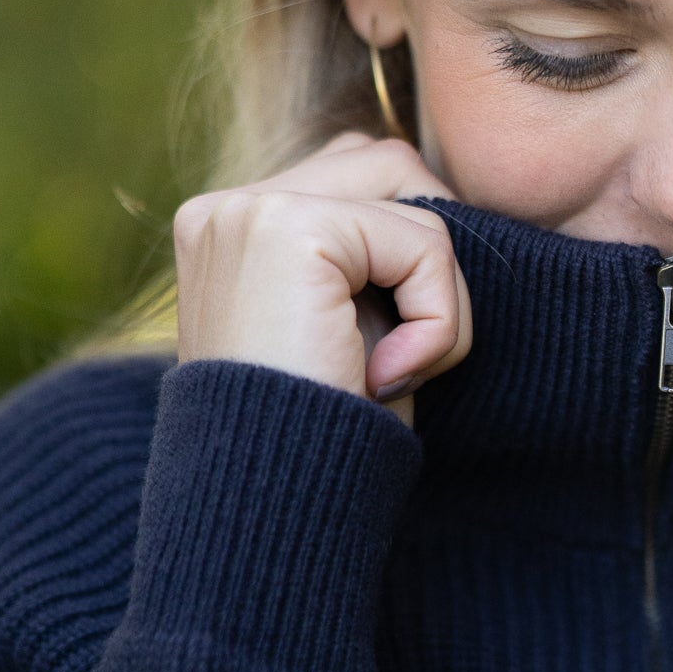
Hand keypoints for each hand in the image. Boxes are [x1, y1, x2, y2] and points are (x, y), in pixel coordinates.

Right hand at [174, 131, 472, 428]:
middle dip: (429, 260)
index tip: (382, 357)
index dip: (409, 258)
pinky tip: (383, 378)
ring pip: (418, 202)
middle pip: (392, 164)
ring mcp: (249, 210)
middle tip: (399, 357)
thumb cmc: (321, 437)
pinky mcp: (289, 229)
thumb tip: (447, 203)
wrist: (270, 507)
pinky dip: (437, 322)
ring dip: (439, 299)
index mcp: (230, 227)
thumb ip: (370, 260)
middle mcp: (225, 207)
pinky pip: (426, 245)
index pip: (362, 178)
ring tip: (389, 371)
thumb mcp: (347, 332)